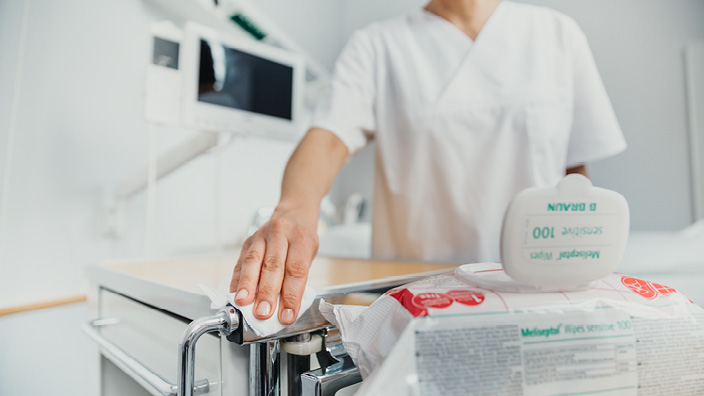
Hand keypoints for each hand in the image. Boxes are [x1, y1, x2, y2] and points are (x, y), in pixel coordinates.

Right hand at [229, 209, 318, 324]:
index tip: (287, 316)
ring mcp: (261, 236)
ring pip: (253, 261)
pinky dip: (237, 279)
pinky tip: (234, 293)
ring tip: (243, 302)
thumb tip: (285, 307)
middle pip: (273, 266)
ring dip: (247, 285)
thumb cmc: (302, 238)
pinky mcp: (248, 241)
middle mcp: (280, 234)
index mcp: (301, 239)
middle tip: (263, 313)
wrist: (294, 213)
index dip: (291, 296)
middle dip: (267, 292)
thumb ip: (297, 278)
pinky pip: (241, 261)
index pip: (296, 270)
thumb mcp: (309, 254)